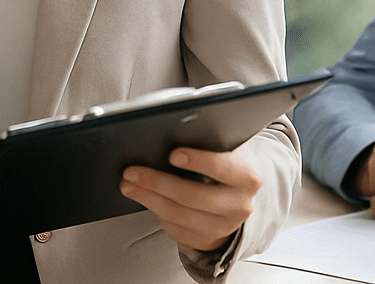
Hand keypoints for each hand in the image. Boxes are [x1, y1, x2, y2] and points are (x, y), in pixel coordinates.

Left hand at [120, 145, 262, 256]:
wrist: (232, 202)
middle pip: (193, 196)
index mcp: (246, 179)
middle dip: (158, 182)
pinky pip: (174, 228)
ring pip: (178, 214)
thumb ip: (206, 147)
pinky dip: (154, 211)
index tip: (172, 154)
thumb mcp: (222, 155)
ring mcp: (222, 228)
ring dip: (147, 198)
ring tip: (128, 184)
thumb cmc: (220, 169)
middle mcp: (239, 206)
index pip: (223, 168)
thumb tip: (166, 135)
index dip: (198, 160)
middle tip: (132, 171)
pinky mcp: (205, 240)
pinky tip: (142, 197)